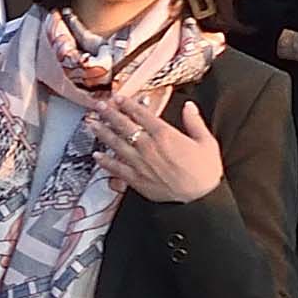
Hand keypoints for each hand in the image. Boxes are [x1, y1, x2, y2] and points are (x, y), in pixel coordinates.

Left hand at [87, 94, 221, 203]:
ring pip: (116, 144)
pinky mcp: (136, 179)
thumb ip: (195, 122)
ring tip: (91, 123)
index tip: (118, 98)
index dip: (128, 104)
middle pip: (124, 126)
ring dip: (102, 132)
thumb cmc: (205, 171)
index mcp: (165, 135)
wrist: (200, 199)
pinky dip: (105, 161)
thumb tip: (189, 106)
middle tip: (98, 105)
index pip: (142, 115)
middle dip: (109, 113)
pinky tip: (96, 155)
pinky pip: (116, 168)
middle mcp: (148, 147)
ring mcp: (140, 163)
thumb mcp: (206, 142)